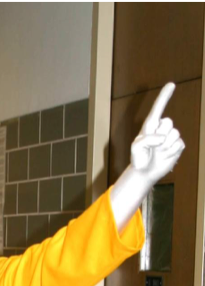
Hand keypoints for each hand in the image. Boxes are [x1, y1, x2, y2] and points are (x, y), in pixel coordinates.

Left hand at [109, 83, 184, 232]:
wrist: (145, 172)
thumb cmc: (139, 158)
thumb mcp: (136, 148)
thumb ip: (147, 139)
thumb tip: (163, 138)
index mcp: (151, 126)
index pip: (158, 108)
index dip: (164, 96)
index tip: (171, 85)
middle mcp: (162, 128)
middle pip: (168, 122)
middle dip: (160, 135)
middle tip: (153, 147)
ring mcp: (171, 136)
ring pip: (174, 134)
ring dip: (164, 146)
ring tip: (157, 152)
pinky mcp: (178, 146)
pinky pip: (178, 145)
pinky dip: (170, 153)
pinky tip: (164, 156)